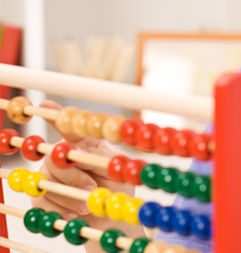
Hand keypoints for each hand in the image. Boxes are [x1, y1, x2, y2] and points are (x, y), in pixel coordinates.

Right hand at [32, 101, 145, 252]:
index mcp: (85, 145)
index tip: (46, 106)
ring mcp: (50, 177)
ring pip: (48, 181)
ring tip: (88, 205)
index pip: (70, 128)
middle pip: (55, 159)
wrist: (111, 217)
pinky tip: (74, 215)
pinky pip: (42, 201)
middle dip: (75, 177)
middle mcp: (63, 158)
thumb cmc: (116, 189)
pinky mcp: (42, 197)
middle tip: (92, 188)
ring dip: (71, 197)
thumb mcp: (116, 172)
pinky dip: (61, 210)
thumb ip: (99, 159)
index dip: (58, 117)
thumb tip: (77, 152)